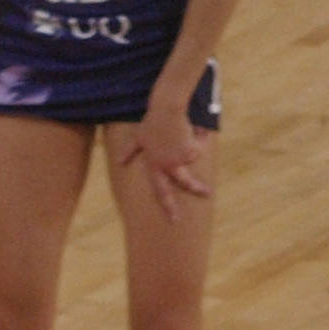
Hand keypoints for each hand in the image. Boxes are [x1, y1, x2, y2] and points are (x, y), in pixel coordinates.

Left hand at [121, 103, 213, 220]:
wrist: (167, 109)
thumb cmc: (151, 122)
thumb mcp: (138, 137)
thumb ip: (130, 151)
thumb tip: (119, 162)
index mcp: (156, 166)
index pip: (161, 191)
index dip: (169, 206)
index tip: (176, 220)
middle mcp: (169, 165)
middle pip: (186, 182)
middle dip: (199, 189)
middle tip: (209, 194)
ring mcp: (181, 158)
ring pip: (193, 156)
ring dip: (194, 143)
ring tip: (184, 130)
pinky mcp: (192, 148)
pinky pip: (200, 145)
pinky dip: (200, 136)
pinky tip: (193, 127)